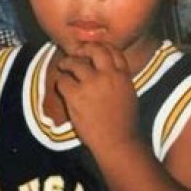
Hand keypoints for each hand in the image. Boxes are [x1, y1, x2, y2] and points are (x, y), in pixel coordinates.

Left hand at [53, 43, 138, 157]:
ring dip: (67, 63)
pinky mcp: (76, 96)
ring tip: (63, 66)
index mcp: (123, 76)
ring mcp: (91, 85)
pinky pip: (63, 81)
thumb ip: (119, 79)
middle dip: (84, 48)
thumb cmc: (123, 123)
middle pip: (94, 50)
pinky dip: (61, 83)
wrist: (117, 143)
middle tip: (77, 52)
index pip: (114, 51)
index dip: (102, 47)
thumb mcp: (129, 94)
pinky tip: (63, 87)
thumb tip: (105, 68)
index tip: (94, 50)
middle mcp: (108, 76)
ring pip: (75, 63)